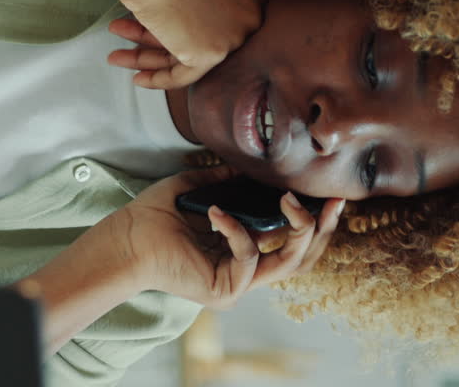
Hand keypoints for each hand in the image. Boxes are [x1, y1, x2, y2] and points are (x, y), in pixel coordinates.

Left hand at [103, 168, 343, 309]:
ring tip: (290, 201)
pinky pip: (247, 256)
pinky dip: (237, 230)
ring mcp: (237, 282)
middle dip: (321, 229)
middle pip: (302, 257)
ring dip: (298, 230)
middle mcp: (244, 269)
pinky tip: (216, 212)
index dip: (314, 221)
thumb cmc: (153, 216)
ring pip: (288, 262)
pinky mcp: (225, 289)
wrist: (126, 237)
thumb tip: (246, 167)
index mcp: (243, 248)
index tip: (329, 196)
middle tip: (332, 202)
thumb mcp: (195, 188)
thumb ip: (223, 181)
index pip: (291, 241)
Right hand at [110, 0, 262, 88]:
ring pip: (188, 59)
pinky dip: (159, 79)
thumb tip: (180, 35)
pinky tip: (137, 78)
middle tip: (130, 47)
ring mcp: (233, 38)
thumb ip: (195, 12)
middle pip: (199, 43)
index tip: (154, 42)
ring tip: (117, 58)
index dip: (178, 35)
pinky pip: (184, 76)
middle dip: (155, 47)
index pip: (214, 28)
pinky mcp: (212, 54)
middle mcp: (249, 19)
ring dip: (148, 60)